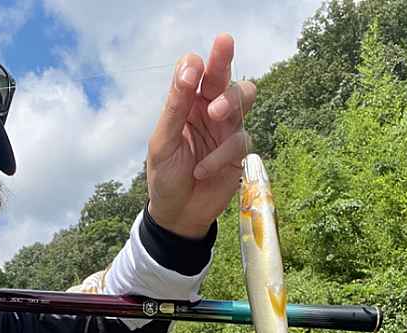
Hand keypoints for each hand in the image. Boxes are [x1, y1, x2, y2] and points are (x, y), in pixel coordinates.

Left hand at [145, 34, 256, 239]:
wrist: (178, 214)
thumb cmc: (165, 177)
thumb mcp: (163, 142)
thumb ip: (176, 106)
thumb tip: (191, 67)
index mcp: (185, 104)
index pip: (194, 72)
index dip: (197, 65)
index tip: (194, 69)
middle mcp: (208, 110)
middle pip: (223, 76)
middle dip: (224, 58)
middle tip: (223, 43)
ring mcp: (226, 129)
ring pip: (243, 98)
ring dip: (231, 101)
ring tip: (215, 114)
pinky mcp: (239, 152)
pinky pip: (240, 141)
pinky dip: (221, 155)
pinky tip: (202, 169)